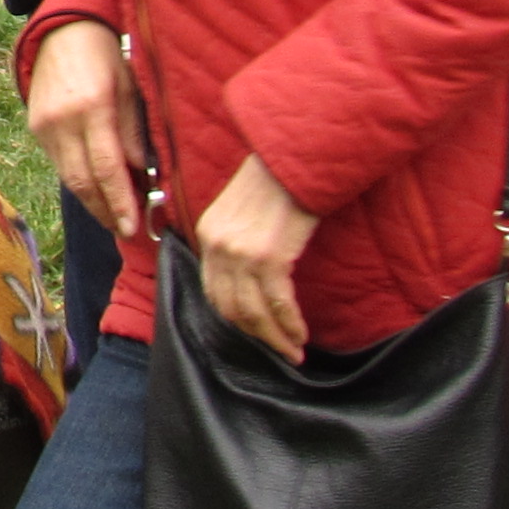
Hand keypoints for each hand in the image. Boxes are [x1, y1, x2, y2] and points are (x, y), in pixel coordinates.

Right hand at [25, 17, 150, 247]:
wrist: (61, 30)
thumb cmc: (104, 53)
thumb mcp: (129, 85)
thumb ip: (134, 130)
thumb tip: (142, 172)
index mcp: (92, 108)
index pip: (107, 168)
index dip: (121, 201)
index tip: (134, 226)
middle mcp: (63, 121)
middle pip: (83, 181)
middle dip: (105, 211)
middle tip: (125, 230)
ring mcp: (45, 126)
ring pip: (68, 178)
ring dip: (92, 202)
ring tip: (113, 216)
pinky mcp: (36, 128)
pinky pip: (59, 163)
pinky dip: (79, 180)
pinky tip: (96, 189)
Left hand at [192, 155, 322, 364]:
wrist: (296, 156)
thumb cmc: (276, 181)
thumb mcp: (241, 210)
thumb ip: (237, 242)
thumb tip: (250, 278)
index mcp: (208, 234)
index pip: (213, 290)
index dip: (234, 317)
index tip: (254, 331)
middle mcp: (218, 246)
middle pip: (230, 308)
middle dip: (255, 335)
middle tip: (277, 350)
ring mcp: (241, 253)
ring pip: (253, 313)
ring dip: (275, 338)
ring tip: (293, 351)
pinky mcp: (269, 257)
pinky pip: (277, 303)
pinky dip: (289, 324)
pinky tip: (300, 334)